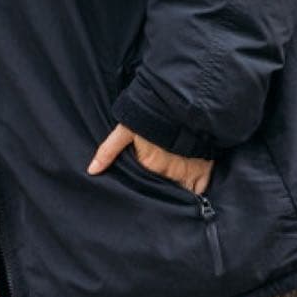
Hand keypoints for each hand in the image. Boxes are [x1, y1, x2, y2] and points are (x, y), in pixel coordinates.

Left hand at [87, 123, 213, 194]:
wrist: (182, 102)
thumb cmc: (151, 114)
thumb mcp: (125, 129)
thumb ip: (108, 150)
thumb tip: (91, 171)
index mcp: (150, 166)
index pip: (145, 188)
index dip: (144, 191)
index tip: (143, 193)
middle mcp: (169, 174)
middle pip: (163, 191)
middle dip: (160, 193)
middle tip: (156, 193)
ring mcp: (188, 172)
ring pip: (182, 193)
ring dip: (178, 193)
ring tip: (173, 194)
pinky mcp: (204, 168)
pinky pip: (200, 189)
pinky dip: (196, 191)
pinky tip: (191, 191)